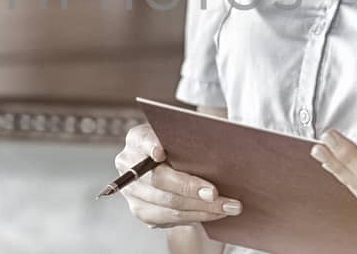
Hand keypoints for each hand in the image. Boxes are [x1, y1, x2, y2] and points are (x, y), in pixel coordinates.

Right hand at [115, 123, 242, 227]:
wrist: (173, 167)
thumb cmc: (183, 148)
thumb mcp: (183, 138)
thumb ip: (190, 141)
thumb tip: (217, 150)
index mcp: (137, 139)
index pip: (142, 141)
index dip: (150, 146)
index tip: (161, 152)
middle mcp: (128, 164)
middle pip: (158, 180)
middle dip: (190, 188)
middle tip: (216, 194)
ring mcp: (132, 191)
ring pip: (167, 205)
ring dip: (201, 208)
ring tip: (228, 207)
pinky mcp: (141, 211)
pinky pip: (170, 219)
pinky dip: (196, 216)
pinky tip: (216, 213)